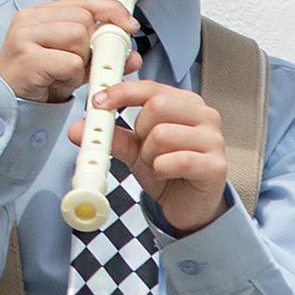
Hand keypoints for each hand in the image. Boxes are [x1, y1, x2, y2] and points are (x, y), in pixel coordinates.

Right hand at [0, 0, 136, 104]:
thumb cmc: (39, 80)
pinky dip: (71, 77)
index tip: (129, 26)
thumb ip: (101, 54)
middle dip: (92, 45)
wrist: (7, 104)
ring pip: (78, 36)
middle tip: (80, 65)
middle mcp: (30, 18)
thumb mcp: (74, 63)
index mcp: (41, 13)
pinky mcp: (27, 57)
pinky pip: (71, 62)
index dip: (111, 10)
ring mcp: (25, 36)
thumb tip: (133, 56)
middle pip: (84, 19)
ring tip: (63, 74)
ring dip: (80, 61)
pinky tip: (56, 82)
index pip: (84, 0)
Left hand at [97, 78, 230, 234]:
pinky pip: (178, 160)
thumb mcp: (135, 150)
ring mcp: (214, 140)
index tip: (98, 103)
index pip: (151, 87)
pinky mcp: (216, 166)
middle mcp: (205, 115)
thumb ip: (112, 136)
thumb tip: (78, 128)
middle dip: (139, 131)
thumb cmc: (167, 171)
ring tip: (157, 166)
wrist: (189, 206)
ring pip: (163, 134)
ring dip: (150, 155)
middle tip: (143, 150)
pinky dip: (162, 170)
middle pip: (157, 106)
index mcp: (186, 103)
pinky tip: (167, 175)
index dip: (121, 93)